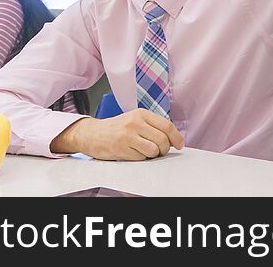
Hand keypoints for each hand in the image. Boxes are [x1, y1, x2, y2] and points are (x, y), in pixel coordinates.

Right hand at [50, 109, 184, 159]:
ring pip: (153, 150)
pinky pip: (141, 158)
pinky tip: (134, 153)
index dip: (176, 137)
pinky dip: (142, 158)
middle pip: (162, 139)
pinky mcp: (120, 149)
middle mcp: (135, 123)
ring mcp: (127, 136)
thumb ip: (153, 126)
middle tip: (161, 151)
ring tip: (146, 152)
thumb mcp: (135, 119)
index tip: (180, 144)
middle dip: (165, 149)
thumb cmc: (117, 128)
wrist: (91, 134)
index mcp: (141, 114)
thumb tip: (173, 139)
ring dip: (153, 155)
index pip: (167, 125)